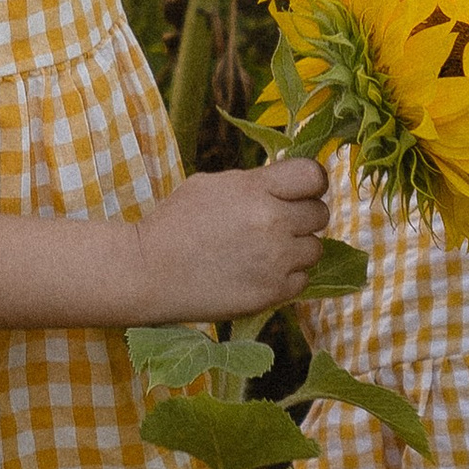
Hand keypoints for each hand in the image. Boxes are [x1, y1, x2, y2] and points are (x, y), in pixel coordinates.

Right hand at [132, 159, 329, 321]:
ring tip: (264, 251)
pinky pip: (302, 279)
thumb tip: (288, 184)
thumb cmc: (176, 223)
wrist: (148, 271)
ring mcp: (275, 260)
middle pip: (320, 213)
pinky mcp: (272, 292)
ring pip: (315, 248)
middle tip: (275, 224)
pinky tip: (258, 272)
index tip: (300, 191)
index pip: (314, 175)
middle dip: (302, 216)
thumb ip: (255, 183)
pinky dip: (286, 277)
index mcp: (256, 189)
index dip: (310, 183)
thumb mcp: (211, 185)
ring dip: (296, 248)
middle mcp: (272, 222)